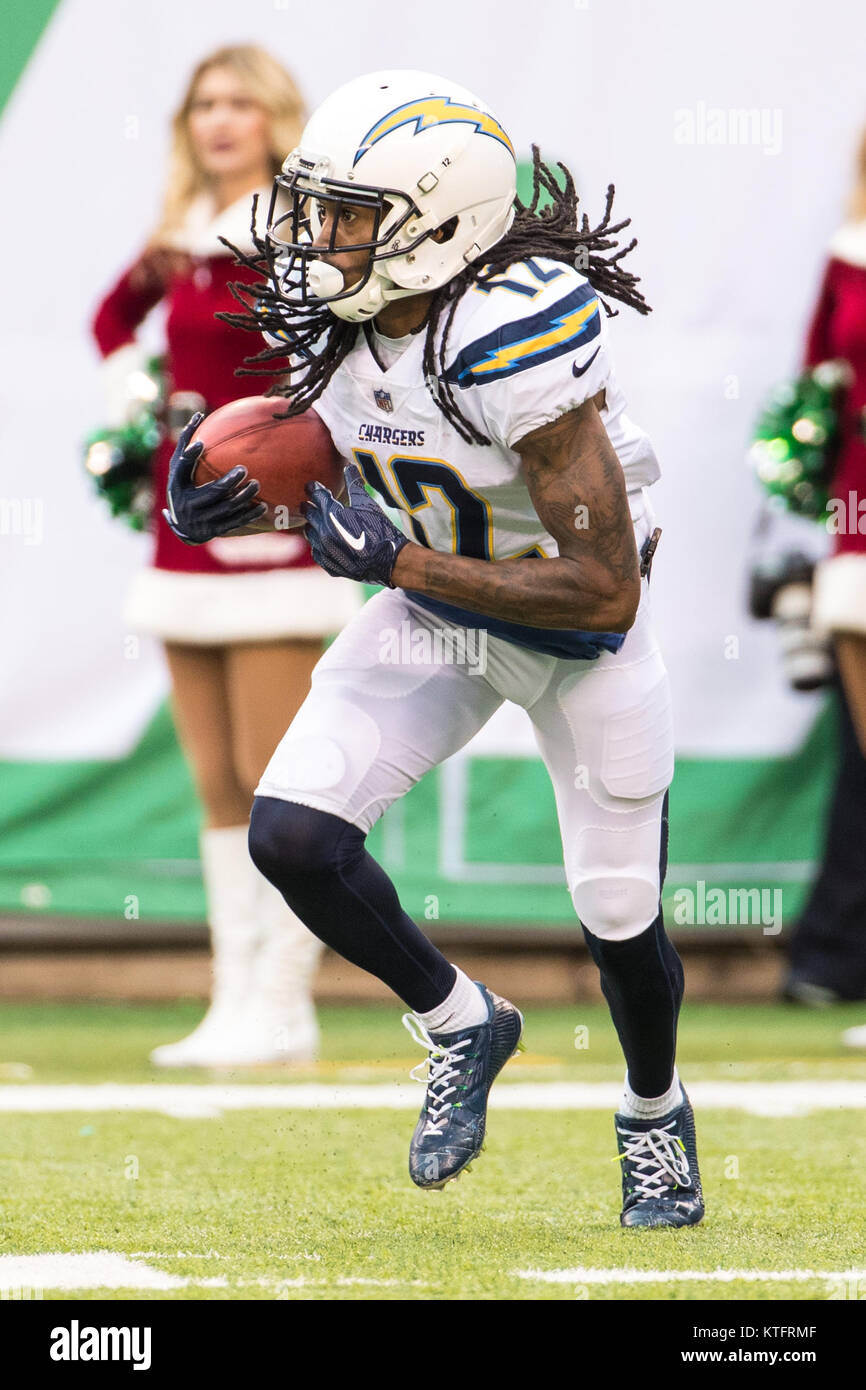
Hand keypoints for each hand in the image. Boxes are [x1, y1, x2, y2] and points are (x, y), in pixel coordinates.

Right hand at [162, 412, 266, 544]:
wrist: (182, 527)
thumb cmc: (182, 487)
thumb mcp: (179, 470)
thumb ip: (186, 445)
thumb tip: (199, 415)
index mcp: (177, 485)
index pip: (182, 468)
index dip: (189, 456)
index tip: (201, 444)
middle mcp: (187, 504)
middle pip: (210, 492)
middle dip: (227, 482)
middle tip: (243, 469)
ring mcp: (201, 519)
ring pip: (225, 509)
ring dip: (243, 497)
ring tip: (256, 484)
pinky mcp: (213, 530)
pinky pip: (234, 523)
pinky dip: (249, 515)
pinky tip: (263, 507)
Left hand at [302, 462, 409, 585]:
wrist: (389, 561)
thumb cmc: (380, 529)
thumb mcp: (368, 504)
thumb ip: (354, 484)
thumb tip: (349, 466)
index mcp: (332, 513)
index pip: (316, 496)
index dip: (314, 489)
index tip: (312, 486)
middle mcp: (324, 532)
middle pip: (309, 515)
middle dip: (309, 507)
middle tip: (309, 503)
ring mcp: (325, 551)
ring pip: (310, 534)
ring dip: (313, 527)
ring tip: (317, 522)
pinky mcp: (329, 565)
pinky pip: (317, 552)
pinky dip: (319, 546)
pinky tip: (325, 542)